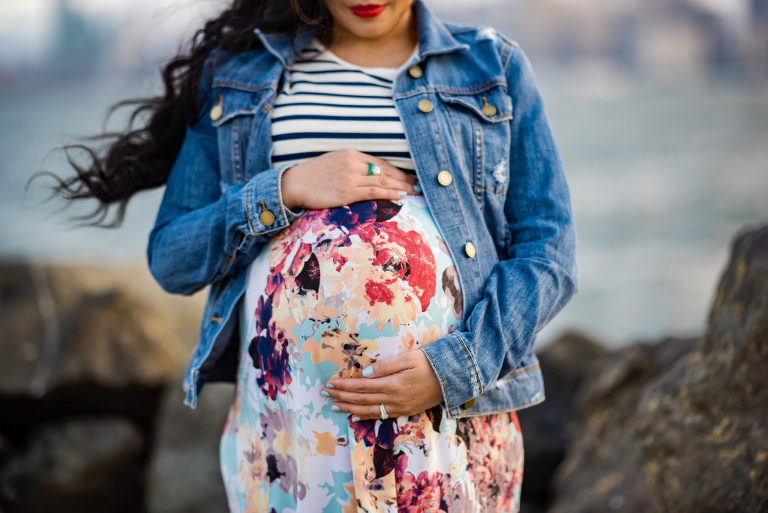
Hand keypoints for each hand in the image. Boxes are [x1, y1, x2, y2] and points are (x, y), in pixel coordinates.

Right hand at [280, 149, 419, 210]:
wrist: (295, 184)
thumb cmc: (313, 175)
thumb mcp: (334, 162)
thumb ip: (352, 165)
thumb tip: (370, 173)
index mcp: (351, 154)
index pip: (379, 162)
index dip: (396, 169)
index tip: (407, 175)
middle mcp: (353, 163)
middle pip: (385, 170)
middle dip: (403, 177)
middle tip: (417, 183)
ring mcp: (351, 177)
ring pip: (382, 181)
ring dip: (401, 186)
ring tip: (414, 190)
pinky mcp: (347, 192)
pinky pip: (374, 192)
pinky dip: (390, 193)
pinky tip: (401, 195)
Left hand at [322, 349, 444, 420]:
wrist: (452, 378)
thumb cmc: (430, 363)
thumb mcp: (408, 358)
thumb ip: (385, 366)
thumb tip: (364, 374)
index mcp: (392, 384)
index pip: (361, 385)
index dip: (343, 385)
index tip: (329, 383)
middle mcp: (393, 399)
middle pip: (361, 398)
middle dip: (341, 396)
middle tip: (324, 393)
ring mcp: (398, 407)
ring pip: (368, 410)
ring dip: (349, 408)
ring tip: (334, 405)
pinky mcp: (404, 411)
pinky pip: (380, 416)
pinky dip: (365, 416)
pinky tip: (355, 415)